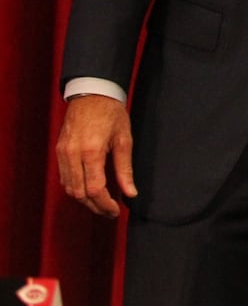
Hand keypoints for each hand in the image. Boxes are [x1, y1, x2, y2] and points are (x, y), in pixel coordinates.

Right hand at [55, 94, 136, 217]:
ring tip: (102, 203)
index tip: (116, 210)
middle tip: (110, 211)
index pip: (94, 190)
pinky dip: (76, 188)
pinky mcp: (59, 152)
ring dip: (85, 200)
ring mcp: (63, 154)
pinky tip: (90, 189)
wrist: (92, 94)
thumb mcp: (124, 139)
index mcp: (91, 152)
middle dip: (95, 206)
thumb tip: (131, 193)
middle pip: (79, 193)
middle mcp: (72, 155)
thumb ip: (125, 169)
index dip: (105, 204)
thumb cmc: (112, 114)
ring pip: (69, 188)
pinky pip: (65, 178)